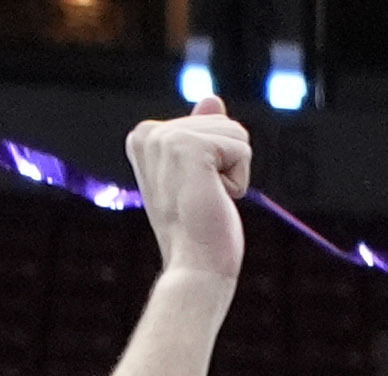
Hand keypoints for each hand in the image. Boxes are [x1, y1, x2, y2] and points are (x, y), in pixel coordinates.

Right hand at [126, 97, 252, 284]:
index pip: (210, 124)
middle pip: (224, 124)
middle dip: (227, 164)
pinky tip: (215, 198)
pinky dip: (239, 179)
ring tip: (207, 198)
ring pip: (236, 134)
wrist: (195, 265)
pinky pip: (242, 148)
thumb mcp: (199, 175)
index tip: (194, 191)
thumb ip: (202, 134)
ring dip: (233, 172)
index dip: (216, 162)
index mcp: (145, 136)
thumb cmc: (197, 228)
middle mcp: (149, 131)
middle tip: (203, 197)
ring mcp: (166, 137)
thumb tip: (212, 99)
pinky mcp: (189, 146)